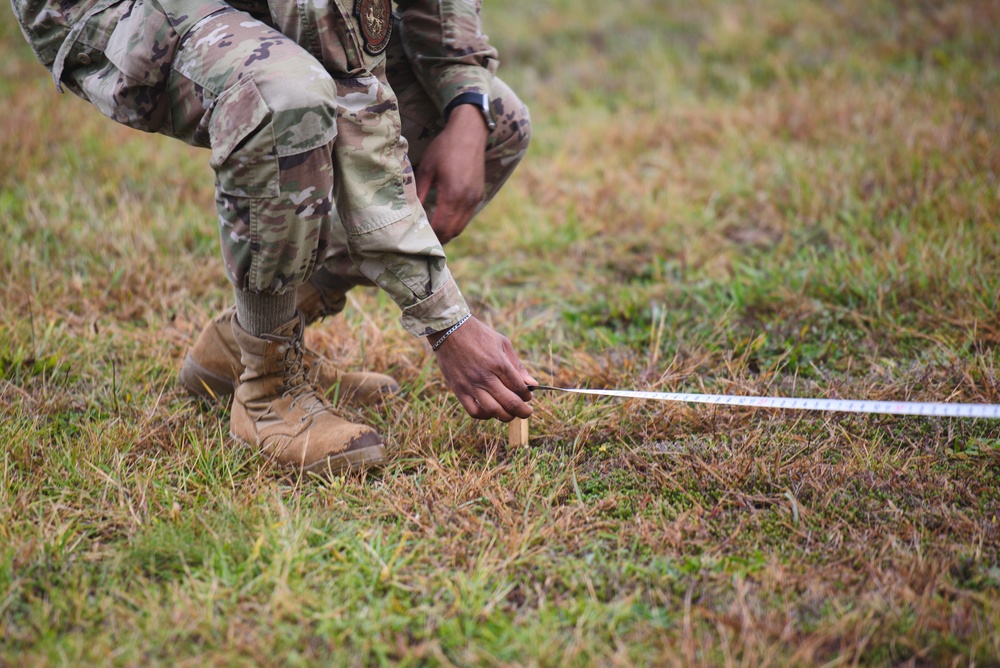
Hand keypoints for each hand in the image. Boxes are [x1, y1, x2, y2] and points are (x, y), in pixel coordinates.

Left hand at [416, 104, 487, 243]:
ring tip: (431, 234)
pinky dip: (455, 223)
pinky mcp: (478, 195)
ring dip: (447, 233)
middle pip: (452, 231)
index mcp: (452, 193)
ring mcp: (475, 199)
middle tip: (422, 240)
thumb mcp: (426, 168)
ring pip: (460, 227)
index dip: (429, 235)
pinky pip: (466, 217)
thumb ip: (419, 192)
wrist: (470, 132)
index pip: (440, 225)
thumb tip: (410, 212)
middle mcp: (466, 199)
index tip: (416, 238)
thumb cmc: (444, 147)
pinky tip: (443, 220)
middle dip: (438, 238)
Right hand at [430, 316, 537, 420]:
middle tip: (527, 412)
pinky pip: (474, 411)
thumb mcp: (503, 344)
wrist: (449, 330)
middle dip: (523, 411)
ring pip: (494, 411)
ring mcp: (471, 385)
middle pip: (510, 403)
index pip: (520, 388)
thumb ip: (518, 366)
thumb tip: (533, 384)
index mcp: (499, 363)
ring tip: (511, 415)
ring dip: (507, 417)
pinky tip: (491, 412)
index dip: (528, 396)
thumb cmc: (479, 335)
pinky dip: (485, 416)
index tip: (529, 396)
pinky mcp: (459, 390)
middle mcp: (486, 377)